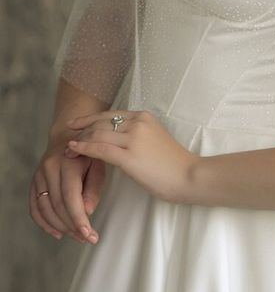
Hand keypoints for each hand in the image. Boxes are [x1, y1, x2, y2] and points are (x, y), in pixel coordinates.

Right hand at [30, 125, 105, 244]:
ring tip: (76, 236)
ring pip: (44, 208)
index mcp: (68, 163)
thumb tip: (87, 211)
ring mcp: (39, 176)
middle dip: (72, 226)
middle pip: (57, 205)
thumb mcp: (99, 164)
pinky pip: (34, 207)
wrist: (68, 136)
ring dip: (60, 227)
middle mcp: (49, 169)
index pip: (70, 196)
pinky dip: (44, 223)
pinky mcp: (34, 182)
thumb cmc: (88, 152)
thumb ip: (94, 187)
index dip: (78, 218)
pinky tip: (57, 233)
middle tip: (87, 238)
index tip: (89, 234)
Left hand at [64, 109, 192, 207]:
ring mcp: (134, 138)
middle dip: (81, 130)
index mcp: (144, 117)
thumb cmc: (175, 163)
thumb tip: (118, 139)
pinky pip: (100, 149)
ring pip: (98, 134)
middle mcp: (138, 123)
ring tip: (68, 148)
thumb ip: (137, 134)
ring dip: (80, 141)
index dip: (89, 119)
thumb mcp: (155, 139)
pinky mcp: (130, 156)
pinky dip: (84, 148)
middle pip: (101, 122)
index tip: (76, 124)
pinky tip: (74, 149)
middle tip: (67, 137)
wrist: (190, 176)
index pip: (110, 115)